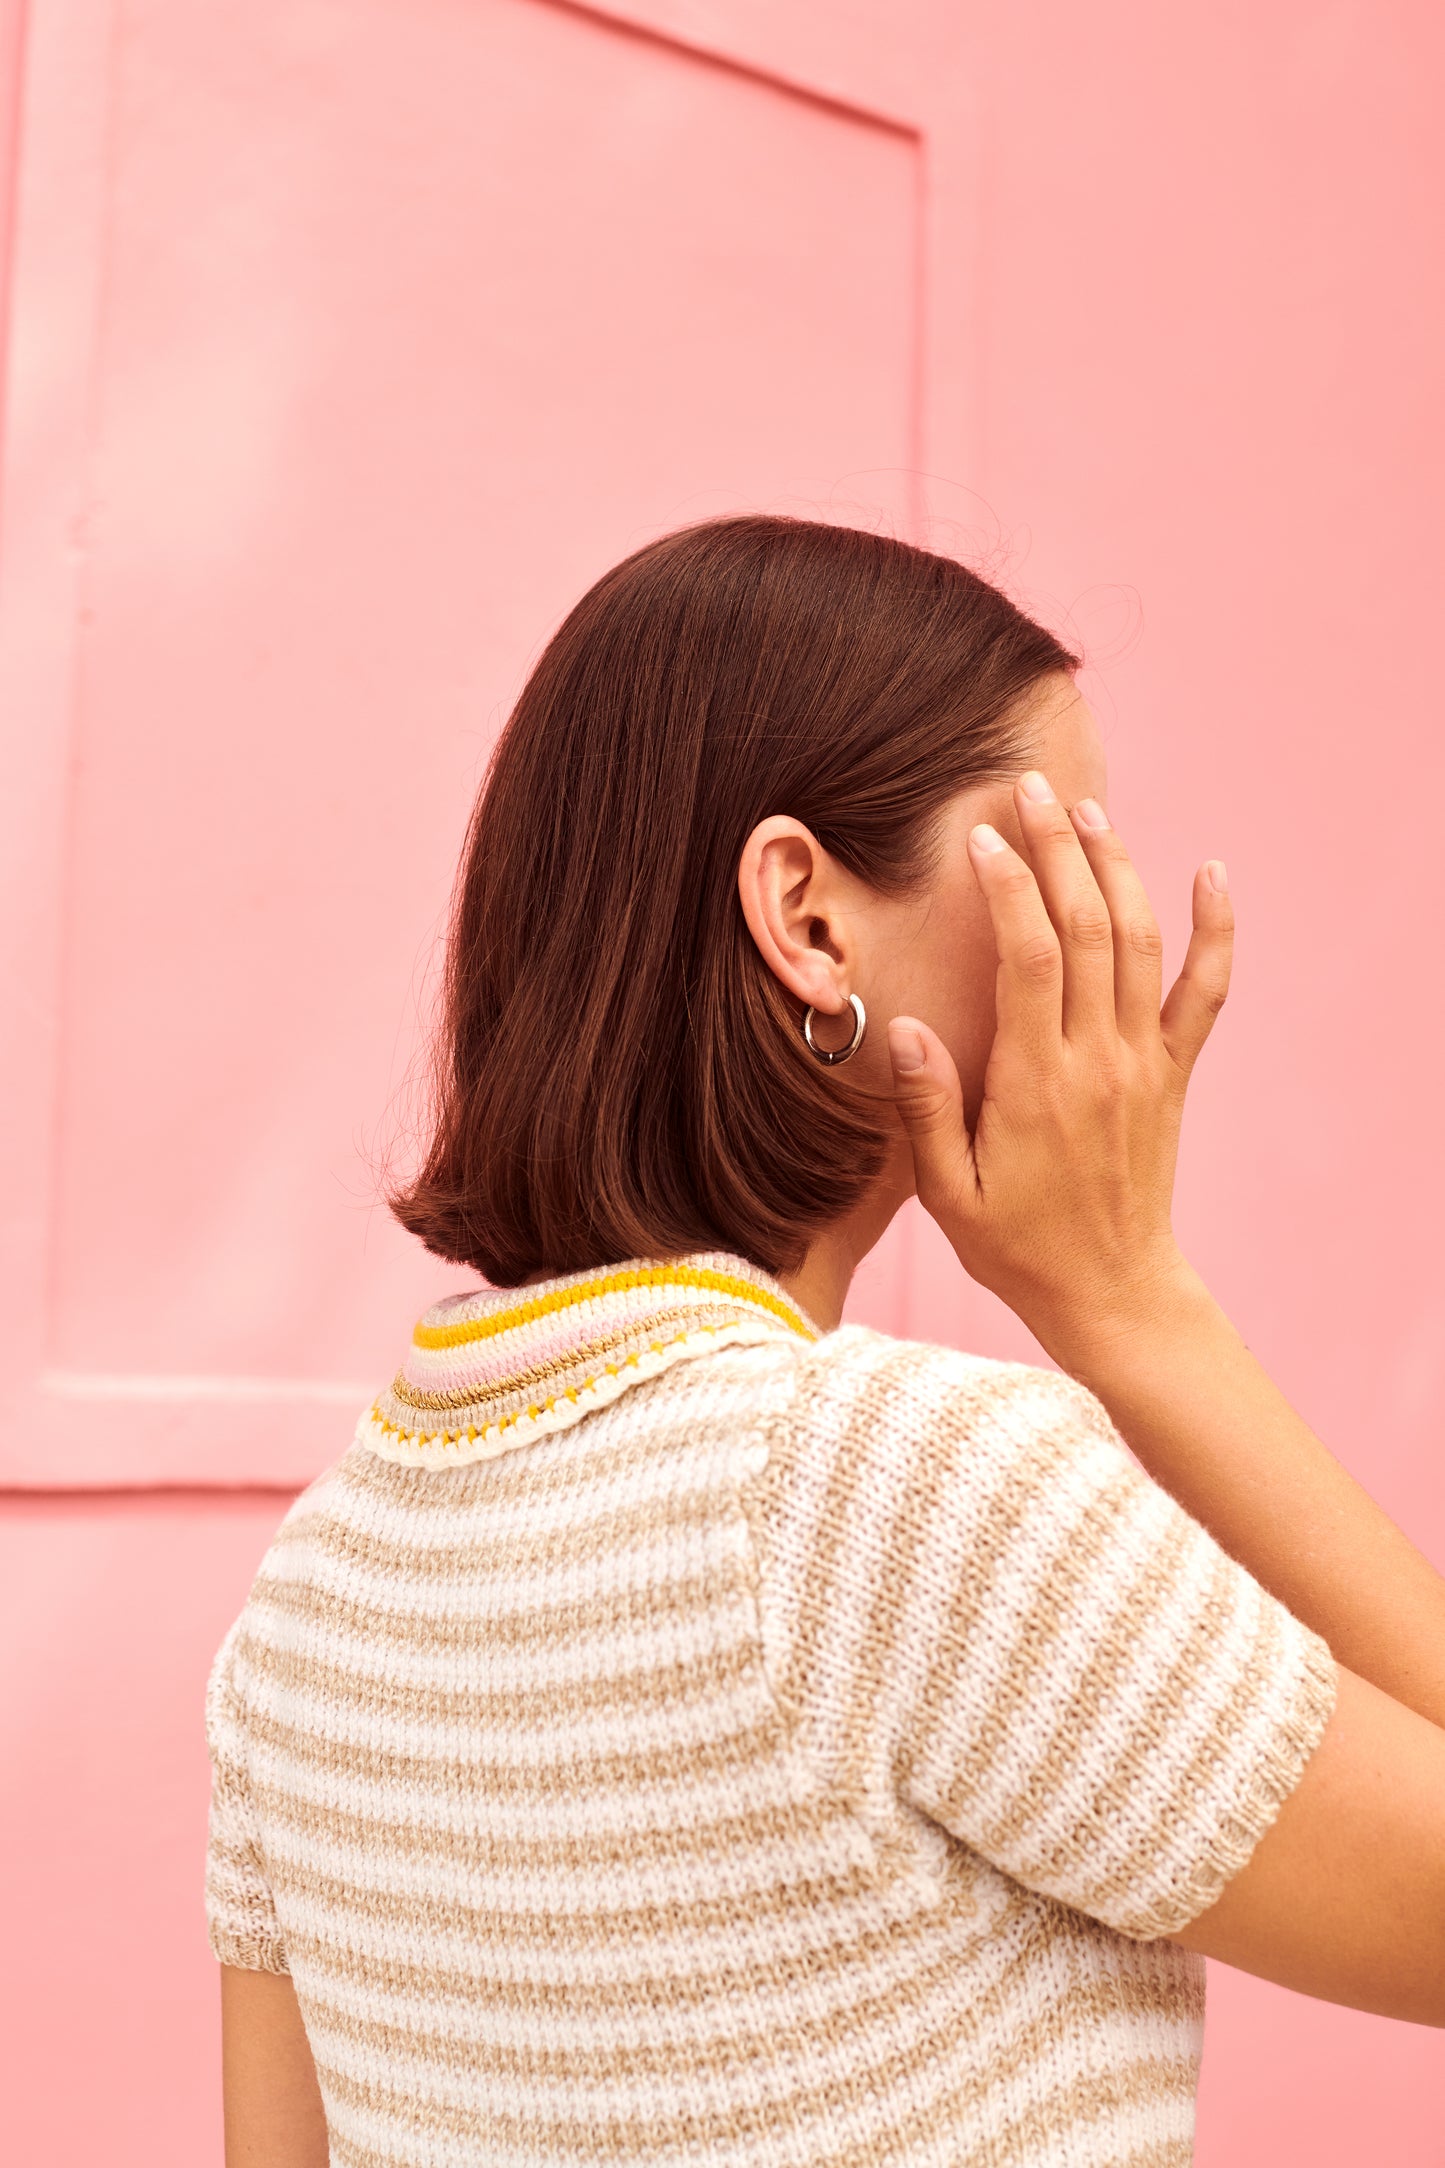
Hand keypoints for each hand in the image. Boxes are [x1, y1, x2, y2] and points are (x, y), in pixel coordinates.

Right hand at [886, 772, 1231, 1356]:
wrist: (1110, 1290)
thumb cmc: (1015, 1246)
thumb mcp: (947, 1193)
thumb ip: (926, 1109)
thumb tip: (901, 1029)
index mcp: (1037, 1084)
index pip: (1030, 959)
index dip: (1009, 889)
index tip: (982, 840)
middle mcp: (1099, 1060)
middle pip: (1088, 929)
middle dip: (1059, 850)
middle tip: (1031, 789)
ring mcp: (1143, 1063)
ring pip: (1139, 944)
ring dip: (1116, 869)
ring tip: (1087, 812)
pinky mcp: (1172, 1073)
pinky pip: (1206, 991)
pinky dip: (1216, 929)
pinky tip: (1212, 872)